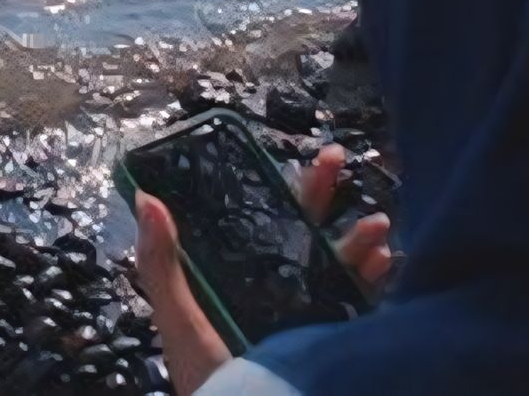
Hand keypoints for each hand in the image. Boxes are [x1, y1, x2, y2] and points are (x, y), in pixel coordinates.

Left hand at [131, 146, 394, 394]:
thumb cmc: (209, 379)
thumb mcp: (181, 322)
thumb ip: (163, 266)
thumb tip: (146, 198)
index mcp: (237, 280)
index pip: (258, 223)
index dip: (275, 188)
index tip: (286, 155)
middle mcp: (275, 291)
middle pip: (300, 233)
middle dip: (320, 194)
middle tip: (334, 156)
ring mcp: (306, 315)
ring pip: (335, 264)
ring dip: (356, 241)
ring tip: (376, 225)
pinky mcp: (329, 338)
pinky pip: (356, 304)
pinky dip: (371, 281)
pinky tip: (382, 262)